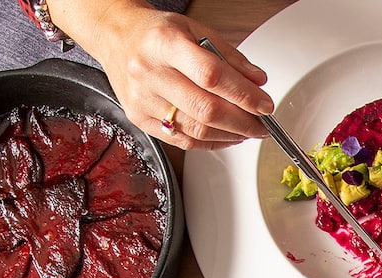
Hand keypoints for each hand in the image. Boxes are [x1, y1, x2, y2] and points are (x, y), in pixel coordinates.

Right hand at [52, 0, 272, 149]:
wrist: (116, 36)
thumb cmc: (155, 33)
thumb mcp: (195, 30)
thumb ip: (229, 56)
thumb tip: (257, 82)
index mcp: (165, 43)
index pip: (212, 76)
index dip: (244, 95)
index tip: (264, 105)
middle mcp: (150, 72)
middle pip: (205, 109)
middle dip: (242, 122)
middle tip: (262, 125)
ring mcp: (142, 99)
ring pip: (195, 130)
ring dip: (229, 136)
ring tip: (247, 131)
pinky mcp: (138, 118)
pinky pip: (181, 140)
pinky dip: (210, 143)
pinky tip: (225, 137)